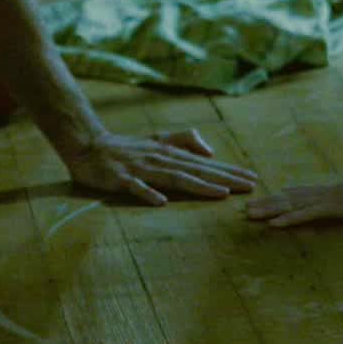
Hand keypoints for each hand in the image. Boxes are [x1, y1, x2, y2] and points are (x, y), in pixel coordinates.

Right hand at [64, 128, 258, 205]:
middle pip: (197, 170)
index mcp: (170, 153)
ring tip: (220, 193)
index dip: (229, 170)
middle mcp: (160, 159)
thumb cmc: (127, 147)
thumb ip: (184, 141)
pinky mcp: (120, 178)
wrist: (89, 145)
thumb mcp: (158, 140)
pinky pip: (135, 187)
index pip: (205, 163)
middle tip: (250, 186)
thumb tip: (209, 152)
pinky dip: (148, 193)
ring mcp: (141, 168)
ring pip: (174, 177)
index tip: (253, 178)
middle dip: (224, 178)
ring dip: (198, 186)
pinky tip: (161, 202)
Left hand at [245, 172, 342, 227]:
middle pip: (292, 198)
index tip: (264, 203)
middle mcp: (329, 192)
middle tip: (244, 210)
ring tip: (249, 215)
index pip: (303, 195)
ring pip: (294, 204)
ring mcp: (332, 198)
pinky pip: (309, 214)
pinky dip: (290, 218)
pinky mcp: (338, 207)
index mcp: (336, 193)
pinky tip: (274, 224)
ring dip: (270, 210)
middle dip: (267, 204)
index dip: (282, 199)